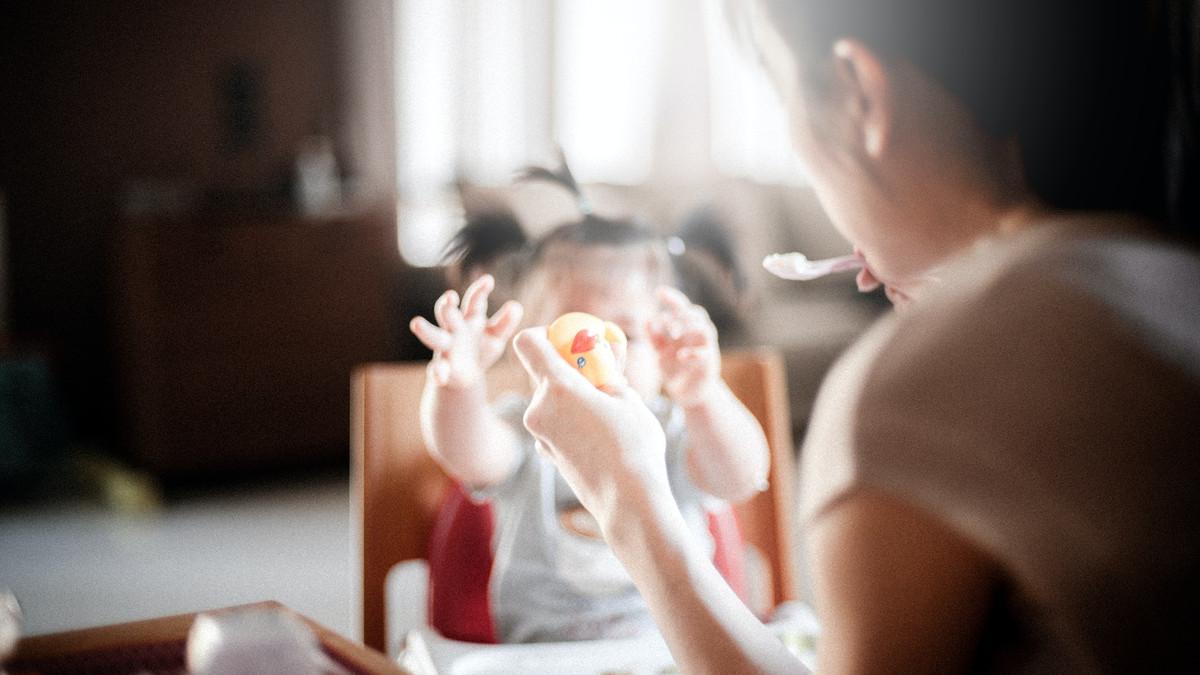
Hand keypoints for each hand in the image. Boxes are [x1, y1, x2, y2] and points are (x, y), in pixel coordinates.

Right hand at [409, 274, 523, 388]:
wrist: (466, 378)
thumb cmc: (481, 349)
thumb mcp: (496, 337)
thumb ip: (505, 323)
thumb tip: (516, 306)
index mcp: (470, 319)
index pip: (473, 301)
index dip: (480, 290)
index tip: (488, 280)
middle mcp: (454, 330)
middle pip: (448, 315)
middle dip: (447, 306)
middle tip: (449, 297)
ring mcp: (446, 349)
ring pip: (434, 337)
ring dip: (426, 330)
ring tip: (416, 323)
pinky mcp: (443, 369)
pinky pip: (437, 369)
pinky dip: (437, 372)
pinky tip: (440, 375)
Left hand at [512, 327, 669, 532]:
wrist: (628, 502)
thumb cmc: (634, 446)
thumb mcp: (628, 398)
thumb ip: (608, 371)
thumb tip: (605, 349)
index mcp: (558, 387)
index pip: (528, 342)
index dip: (545, 334)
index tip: (569, 341)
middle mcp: (539, 408)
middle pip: (541, 371)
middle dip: (567, 367)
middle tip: (599, 372)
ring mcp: (539, 433)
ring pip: (549, 398)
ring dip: (572, 394)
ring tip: (606, 406)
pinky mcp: (545, 452)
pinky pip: (553, 422)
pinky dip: (570, 418)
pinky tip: (598, 431)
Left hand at [647, 287, 721, 407]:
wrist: (689, 393)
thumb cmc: (675, 369)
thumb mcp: (660, 352)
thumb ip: (654, 337)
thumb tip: (646, 320)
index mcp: (686, 328)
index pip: (682, 307)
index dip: (673, 298)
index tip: (659, 292)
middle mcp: (698, 334)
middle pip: (696, 314)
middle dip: (680, 314)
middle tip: (664, 321)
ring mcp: (706, 347)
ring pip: (705, 328)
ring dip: (688, 327)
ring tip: (673, 334)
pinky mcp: (709, 363)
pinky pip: (705, 353)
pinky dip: (693, 352)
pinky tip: (680, 355)